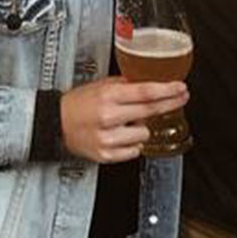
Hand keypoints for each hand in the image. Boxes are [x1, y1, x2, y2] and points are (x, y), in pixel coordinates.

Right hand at [59, 77, 189, 163]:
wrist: (55, 124)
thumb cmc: (77, 104)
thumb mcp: (100, 86)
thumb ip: (125, 85)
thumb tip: (151, 83)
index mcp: (107, 96)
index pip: (145, 92)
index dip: (167, 90)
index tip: (181, 88)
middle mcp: (108, 117)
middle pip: (149, 111)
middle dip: (170, 103)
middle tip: (180, 98)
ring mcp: (108, 138)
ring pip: (144, 134)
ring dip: (141, 128)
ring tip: (125, 123)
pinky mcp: (106, 155)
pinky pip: (134, 150)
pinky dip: (132, 143)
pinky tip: (120, 136)